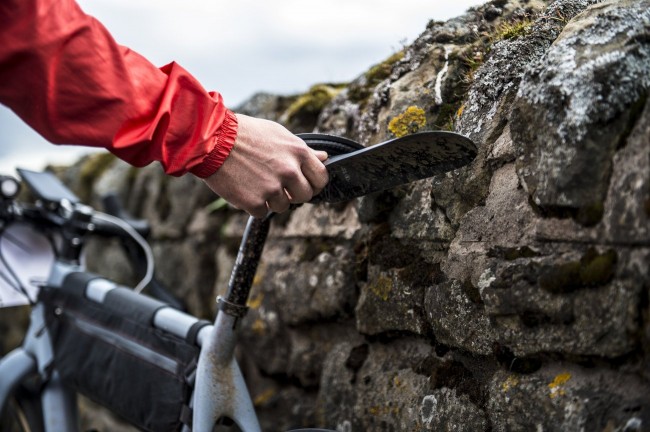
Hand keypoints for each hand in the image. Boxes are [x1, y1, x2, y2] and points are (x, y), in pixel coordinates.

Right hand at [203, 114, 328, 217]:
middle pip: (305, 196)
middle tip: (277, 184)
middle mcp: (289, 171)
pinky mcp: (254, 201)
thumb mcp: (278, 134)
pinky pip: (262, 212)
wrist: (213, 139)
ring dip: (271, 199)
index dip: (313, 183)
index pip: (321, 178)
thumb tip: (324, 157)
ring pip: (283, 206)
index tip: (303, 183)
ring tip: (255, 181)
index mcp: (298, 152)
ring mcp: (272, 188)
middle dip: (294, 193)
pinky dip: (253, 204)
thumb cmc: (245, 134)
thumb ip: (302, 150)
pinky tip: (244, 188)